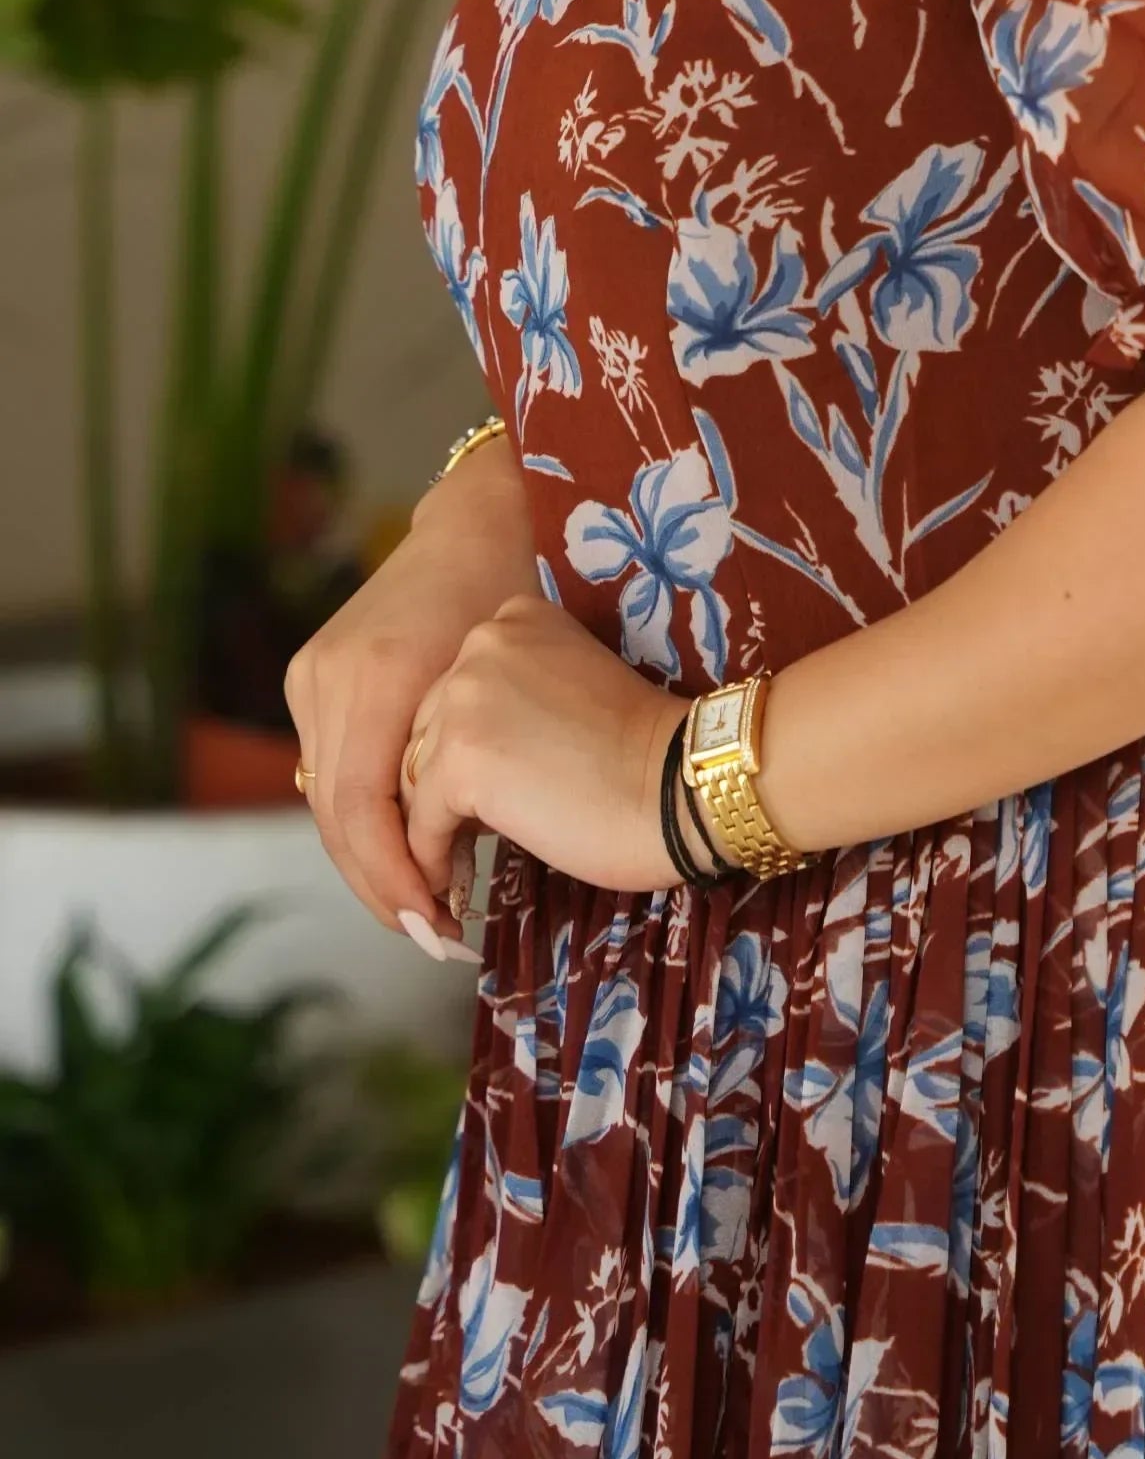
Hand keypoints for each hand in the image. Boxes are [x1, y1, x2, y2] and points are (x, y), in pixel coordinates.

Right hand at [284, 434, 539, 943]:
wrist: (481, 523)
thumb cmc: (519, 598)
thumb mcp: (509, 684)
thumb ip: (476, 765)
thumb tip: (457, 862)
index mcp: (380, 677)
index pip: (364, 812)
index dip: (394, 879)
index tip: (434, 926)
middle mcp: (331, 677)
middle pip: (337, 816)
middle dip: (380, 884)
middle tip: (430, 936)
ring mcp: (312, 675)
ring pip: (327, 800)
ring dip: (368, 860)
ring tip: (419, 908)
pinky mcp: (311, 676)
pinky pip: (330, 768)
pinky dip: (362, 817)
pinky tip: (401, 854)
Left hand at [400, 592, 688, 906]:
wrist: (683, 787)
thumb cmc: (649, 755)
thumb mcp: (569, 694)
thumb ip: (516, 706)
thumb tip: (462, 768)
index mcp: (516, 619)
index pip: (456, 690)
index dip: (467, 745)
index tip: (489, 790)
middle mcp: (481, 644)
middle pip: (426, 729)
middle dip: (439, 786)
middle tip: (459, 839)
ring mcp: (465, 699)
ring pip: (414, 776)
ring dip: (429, 827)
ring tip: (447, 870)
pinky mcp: (459, 761)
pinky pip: (420, 823)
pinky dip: (430, 860)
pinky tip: (450, 887)